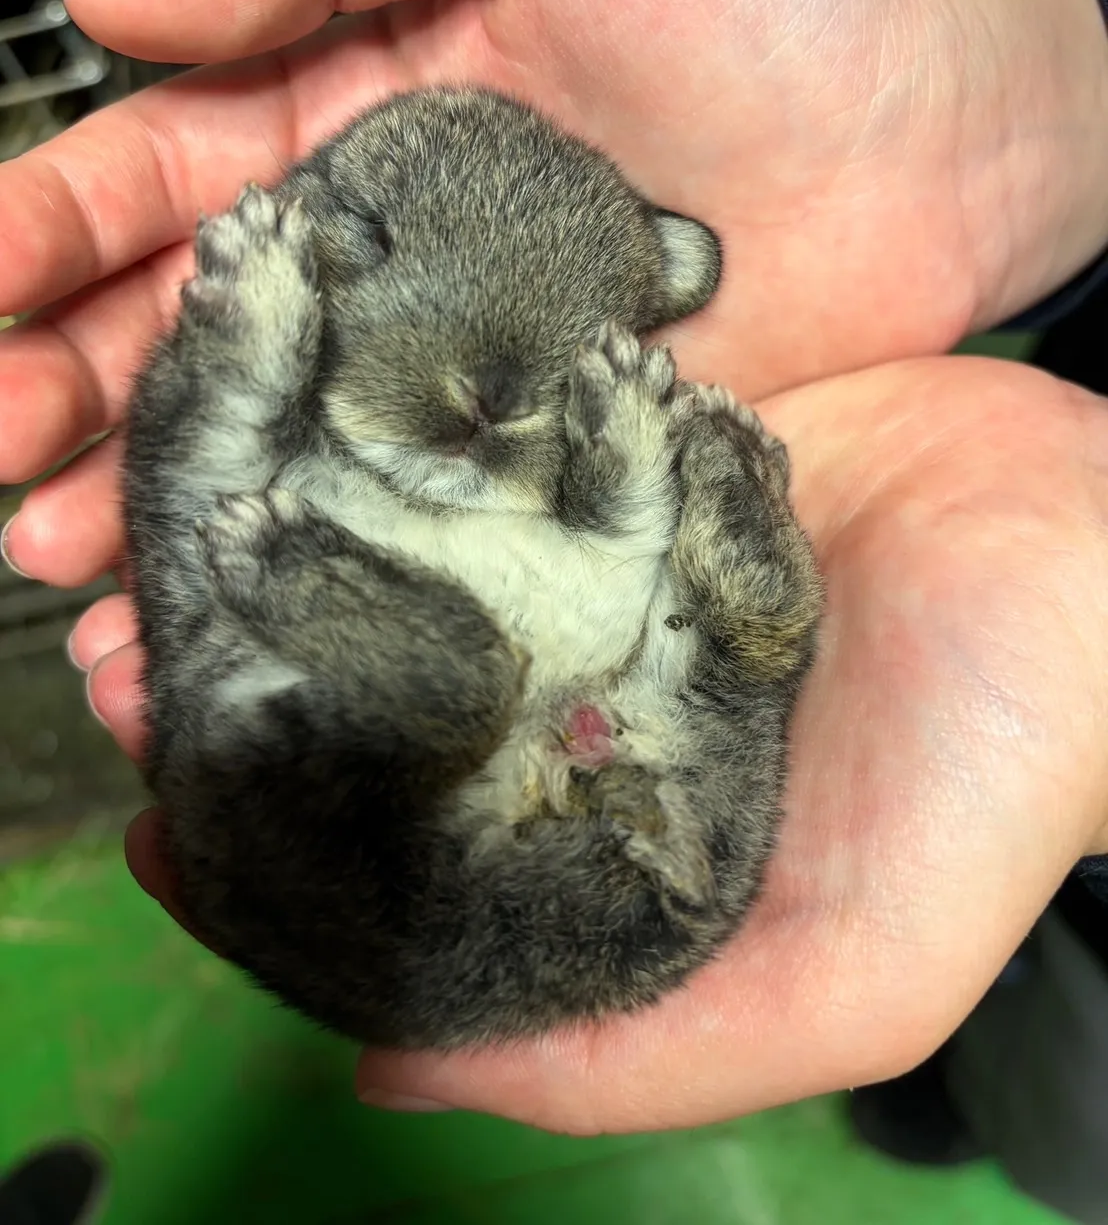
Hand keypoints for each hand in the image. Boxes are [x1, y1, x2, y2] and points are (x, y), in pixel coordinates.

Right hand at [4, 0, 1107, 584]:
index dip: (44, 233)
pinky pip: (393, 525)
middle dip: (66, 390)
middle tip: (1, 455)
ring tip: (62, 565)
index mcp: (349, 110)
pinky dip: (308, 572)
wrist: (936, 128)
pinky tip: (226, 618)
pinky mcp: (534, 466)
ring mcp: (453, 373)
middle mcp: (384, 254)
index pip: (153, 174)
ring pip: (267, 443)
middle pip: (182, 330)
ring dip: (154, 503)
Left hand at [77, 354, 1107, 1131]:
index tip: (159, 820)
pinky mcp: (636, 459)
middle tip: (132, 654)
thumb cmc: (1000, 779)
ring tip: (187, 535)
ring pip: (415, 569)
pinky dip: (403, 445)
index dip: (276, 861)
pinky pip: (493, 451)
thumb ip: (632, 1052)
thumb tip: (382, 1071)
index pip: (405, 869)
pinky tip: (310, 423)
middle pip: (385, 707)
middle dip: (258, 691)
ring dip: (301, 556)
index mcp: (608, 832)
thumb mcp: (849, 978)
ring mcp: (606, 573)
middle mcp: (588, 701)